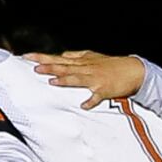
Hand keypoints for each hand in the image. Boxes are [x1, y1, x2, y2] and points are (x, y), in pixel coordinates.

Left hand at [26, 50, 143, 101]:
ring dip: (66, 80)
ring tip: (53, 82)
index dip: (42, 57)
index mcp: (81, 62)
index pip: (57, 59)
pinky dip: (91, 101)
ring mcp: (95, 79)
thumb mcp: (92, 56)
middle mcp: (86, 69)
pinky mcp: (105, 90)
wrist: (134, 71)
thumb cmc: (111, 64)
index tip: (26, 56)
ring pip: (78, 79)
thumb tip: (61, 55)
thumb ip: (75, 56)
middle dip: (49, 67)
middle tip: (35, 68)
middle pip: (64, 67)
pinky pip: (97, 97)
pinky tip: (84, 105)